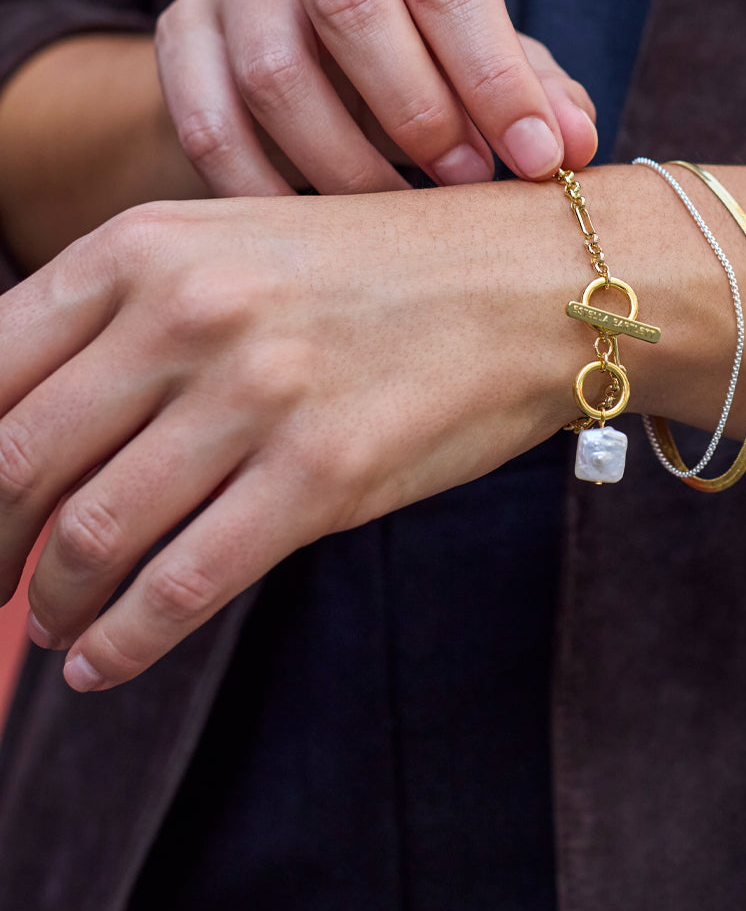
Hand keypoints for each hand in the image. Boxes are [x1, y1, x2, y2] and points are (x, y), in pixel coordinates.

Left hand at [2, 183, 598, 690]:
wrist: (529, 281)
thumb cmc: (375, 267)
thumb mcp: (231, 246)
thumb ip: (121, 314)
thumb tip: (17, 424)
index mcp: (146, 245)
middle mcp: (189, 310)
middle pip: (18, 459)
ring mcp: (257, 392)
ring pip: (91, 532)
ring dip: (49, 603)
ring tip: (50, 625)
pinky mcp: (323, 474)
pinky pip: (182, 583)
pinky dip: (123, 642)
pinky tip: (102, 665)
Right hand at [155, 0, 597, 195]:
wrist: (317, 52)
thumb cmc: (432, 56)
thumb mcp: (490, 62)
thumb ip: (538, 95)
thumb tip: (575, 144)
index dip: (495, 73)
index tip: (539, 157)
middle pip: (350, 4)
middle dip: (417, 109)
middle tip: (466, 184)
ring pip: (274, 68)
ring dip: (343, 160)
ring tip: (397, 217)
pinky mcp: (182, 31)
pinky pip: (208, 118)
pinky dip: (261, 189)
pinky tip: (314, 235)